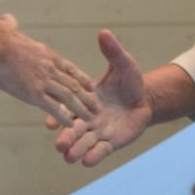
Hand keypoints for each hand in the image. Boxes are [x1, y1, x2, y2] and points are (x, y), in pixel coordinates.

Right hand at [0, 14, 96, 119]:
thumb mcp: (7, 27)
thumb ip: (10, 25)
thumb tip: (7, 19)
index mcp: (45, 53)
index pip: (68, 67)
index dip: (81, 78)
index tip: (91, 86)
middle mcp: (49, 67)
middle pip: (73, 84)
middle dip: (87, 96)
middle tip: (97, 106)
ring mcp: (43, 81)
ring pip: (68, 97)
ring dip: (81, 109)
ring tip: (91, 118)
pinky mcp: (33, 93)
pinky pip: (53, 108)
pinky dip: (63, 117)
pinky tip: (70, 125)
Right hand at [52, 29, 152, 166]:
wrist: (145, 99)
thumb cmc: (130, 81)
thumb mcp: (122, 64)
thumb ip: (112, 51)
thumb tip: (104, 32)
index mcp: (84, 100)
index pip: (67, 108)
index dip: (58, 115)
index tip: (49, 122)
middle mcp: (87, 119)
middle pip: (73, 130)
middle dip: (66, 138)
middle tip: (59, 145)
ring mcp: (98, 132)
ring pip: (84, 143)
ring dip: (76, 150)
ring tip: (69, 156)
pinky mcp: (111, 143)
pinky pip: (100, 151)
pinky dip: (93, 156)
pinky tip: (87, 162)